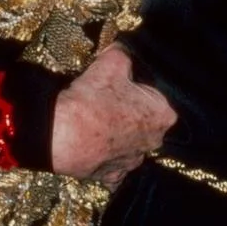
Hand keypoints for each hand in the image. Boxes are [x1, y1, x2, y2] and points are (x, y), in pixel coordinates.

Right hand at [51, 43, 176, 189]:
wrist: (62, 134)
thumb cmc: (93, 97)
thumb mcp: (111, 62)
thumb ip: (123, 53)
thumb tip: (124, 48)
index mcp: (163, 115)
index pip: (157, 96)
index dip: (139, 88)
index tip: (123, 84)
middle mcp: (154, 142)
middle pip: (145, 121)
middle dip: (131, 112)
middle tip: (108, 100)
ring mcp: (133, 162)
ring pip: (129, 143)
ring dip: (118, 135)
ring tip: (96, 122)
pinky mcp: (112, 177)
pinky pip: (113, 166)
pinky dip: (106, 157)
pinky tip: (94, 146)